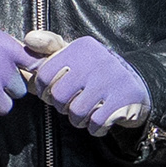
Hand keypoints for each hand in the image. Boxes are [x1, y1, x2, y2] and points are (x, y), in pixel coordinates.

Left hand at [29, 34, 150, 134]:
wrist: (138, 82)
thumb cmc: (95, 70)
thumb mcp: (75, 53)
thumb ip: (49, 46)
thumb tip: (27, 39)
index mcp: (79, 48)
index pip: (44, 75)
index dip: (44, 90)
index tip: (53, 93)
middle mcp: (95, 61)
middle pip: (58, 96)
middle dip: (62, 107)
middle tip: (72, 104)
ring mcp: (110, 81)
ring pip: (76, 113)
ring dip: (79, 119)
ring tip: (87, 112)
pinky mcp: (122, 100)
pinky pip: (96, 123)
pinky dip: (95, 128)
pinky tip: (100, 119)